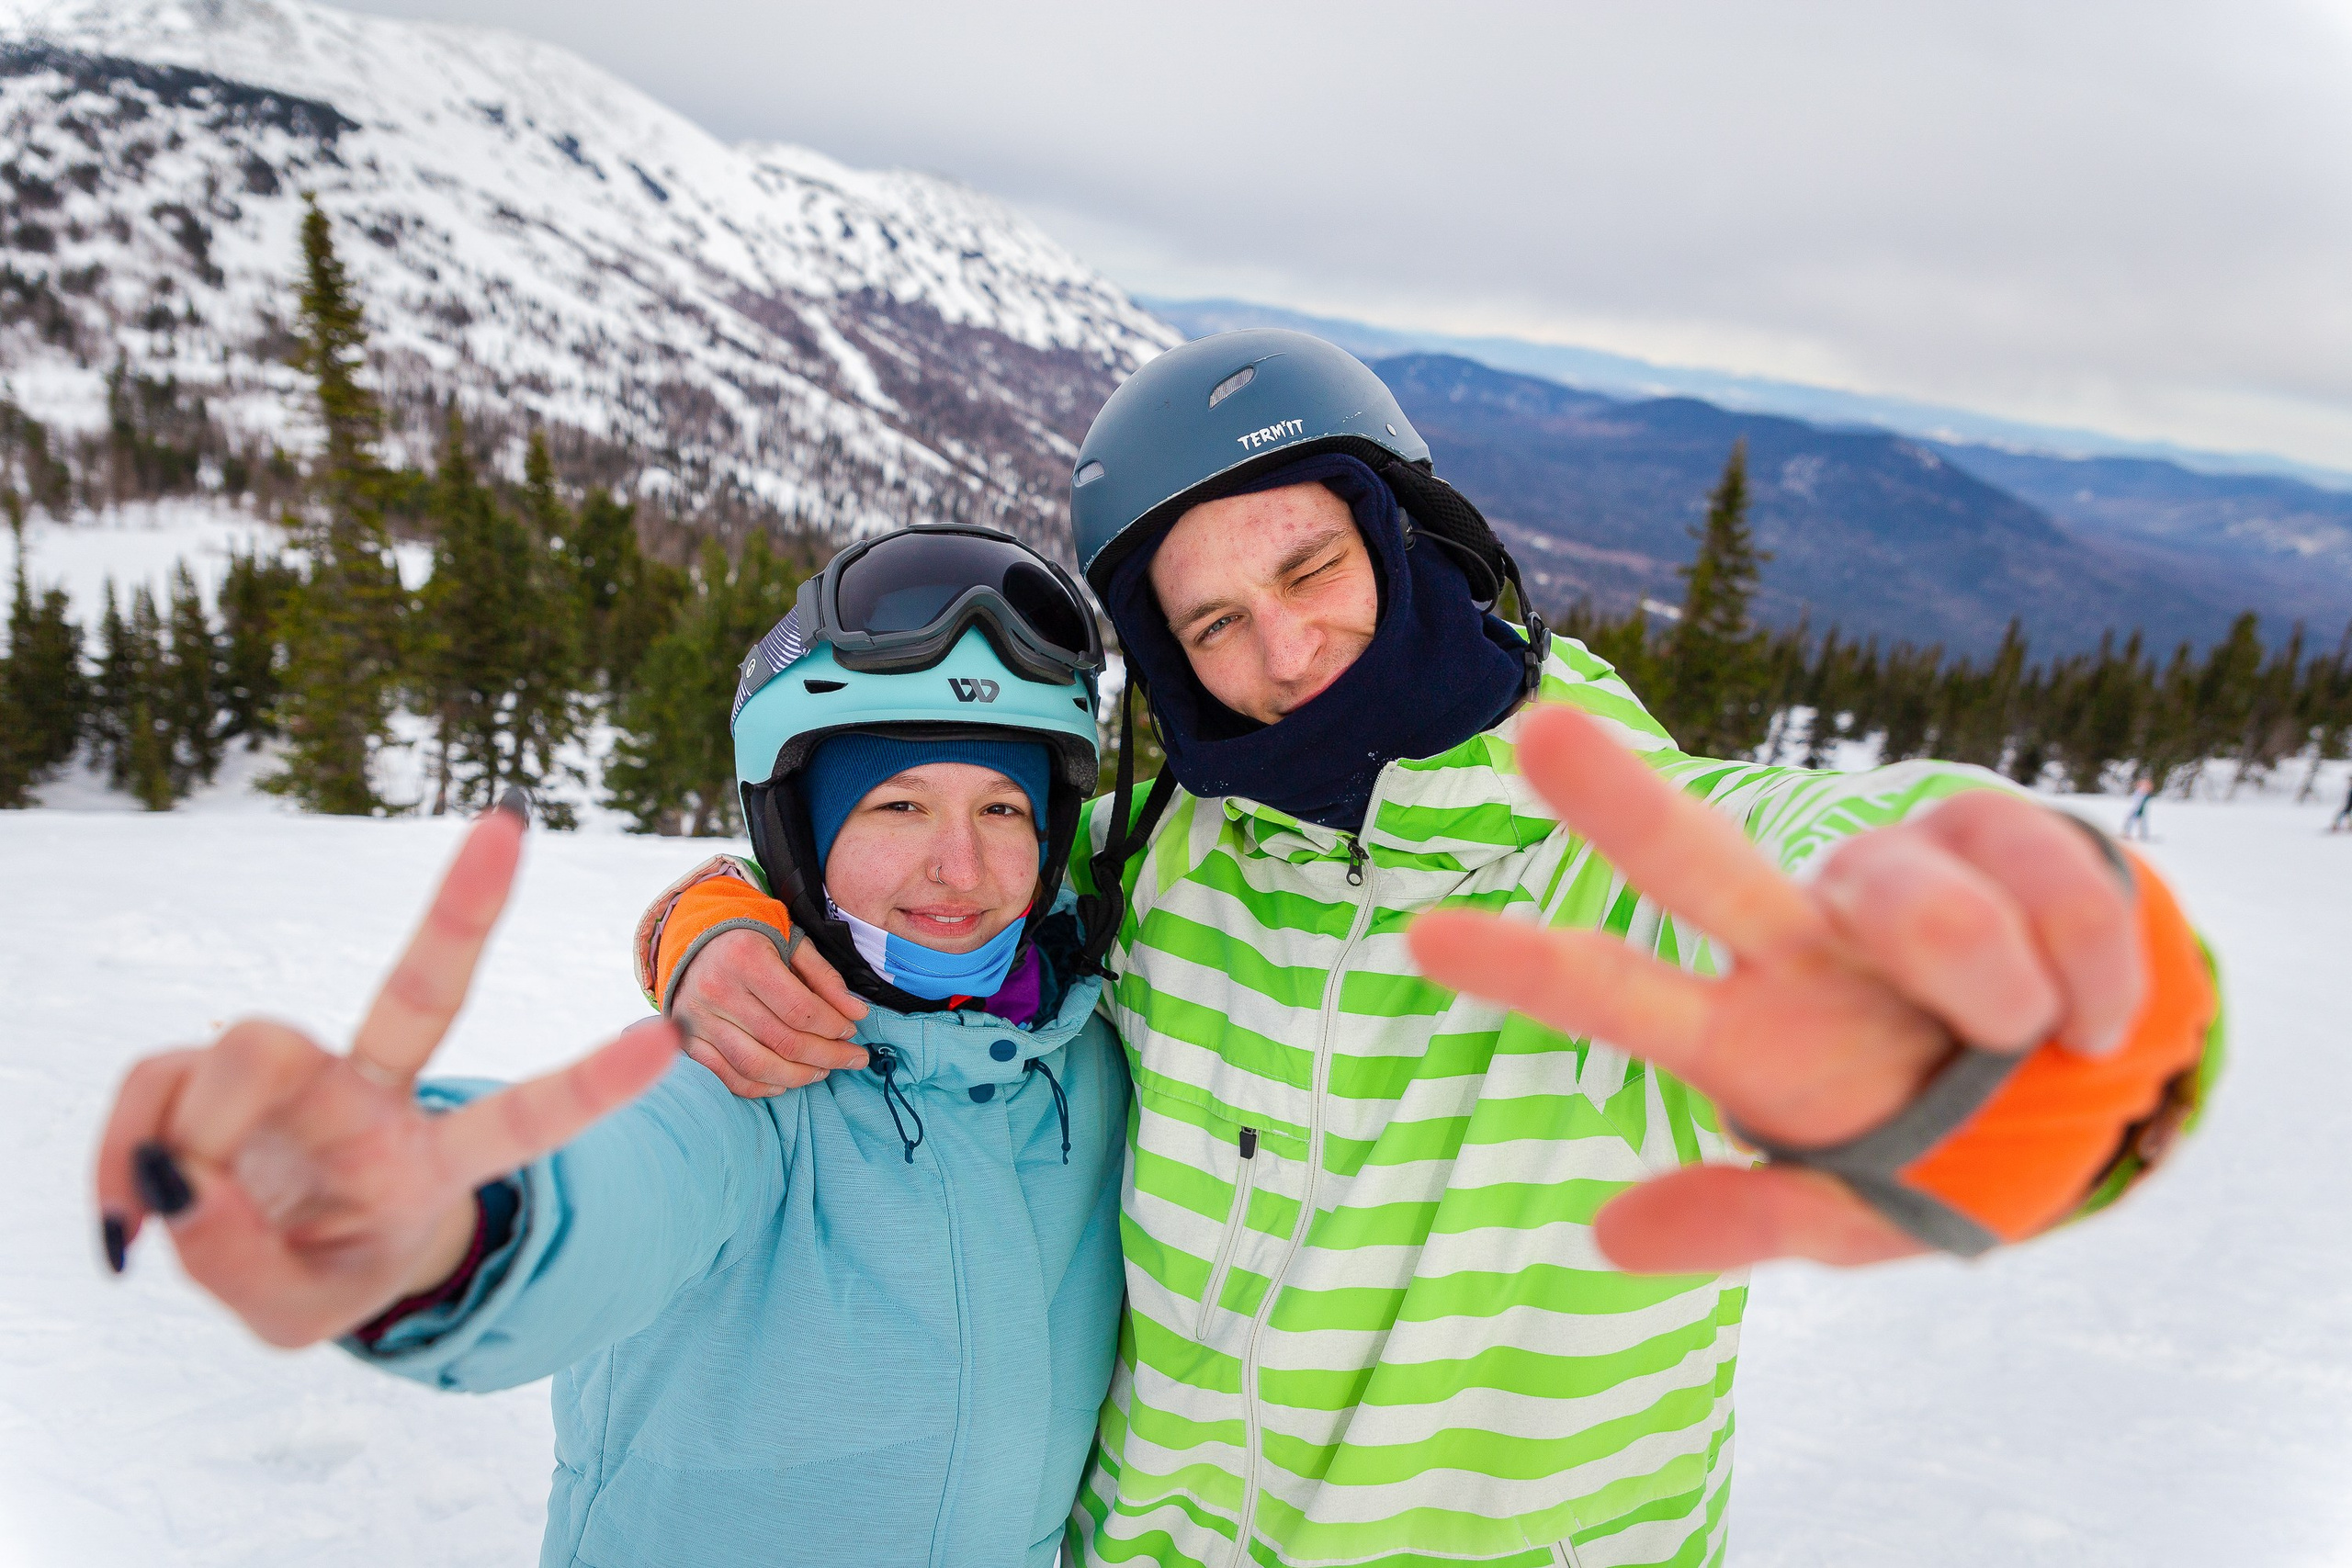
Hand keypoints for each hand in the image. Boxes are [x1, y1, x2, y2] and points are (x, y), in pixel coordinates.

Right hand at [93, 803, 680, 1346]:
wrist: (270, 1250)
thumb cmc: (319, 1269)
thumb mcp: (297, 1313)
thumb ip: (240, 1261)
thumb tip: (183, 1181)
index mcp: (431, 1161)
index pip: (526, 1121)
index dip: (593, 1084)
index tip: (670, 1038)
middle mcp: (381, 1096)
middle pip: (426, 993)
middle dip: (467, 906)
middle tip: (511, 823)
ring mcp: (308, 1070)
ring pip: (254, 1043)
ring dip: (191, 1133)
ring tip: (169, 1211)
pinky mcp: (227, 1060)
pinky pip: (159, 1083)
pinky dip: (128, 1148)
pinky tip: (130, 1201)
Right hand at [674, 929, 869, 1096]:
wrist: (692, 940)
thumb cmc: (750, 939)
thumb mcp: (791, 942)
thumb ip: (825, 977)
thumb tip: (857, 1014)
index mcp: (746, 958)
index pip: (801, 1009)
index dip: (833, 1026)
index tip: (851, 1030)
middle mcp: (718, 991)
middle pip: (783, 1041)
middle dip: (828, 1056)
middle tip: (852, 1058)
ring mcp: (699, 1020)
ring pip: (757, 1065)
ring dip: (798, 1076)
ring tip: (823, 1071)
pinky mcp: (688, 1041)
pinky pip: (727, 1076)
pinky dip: (759, 1087)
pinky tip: (784, 1082)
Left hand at [1409, 704, 2141, 1273]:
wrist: (2111, 1104)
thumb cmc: (1952, 1155)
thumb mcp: (1860, 1216)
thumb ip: (1752, 1218)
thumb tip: (1603, 1240)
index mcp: (1754, 1035)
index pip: (1623, 994)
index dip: (1529, 968)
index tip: (1423, 937)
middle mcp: (1801, 939)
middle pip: (1696, 861)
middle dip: (1620, 803)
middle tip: (1537, 734)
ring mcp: (1896, 881)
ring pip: (1911, 899)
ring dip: (1989, 988)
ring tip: (2026, 1041)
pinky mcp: (2005, 836)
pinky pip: (2046, 886)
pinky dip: (2084, 971)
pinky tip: (2094, 1016)